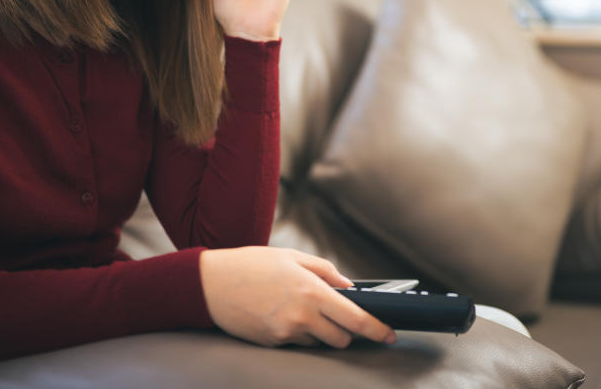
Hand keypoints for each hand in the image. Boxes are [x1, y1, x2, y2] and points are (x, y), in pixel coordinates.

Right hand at [198, 246, 397, 347]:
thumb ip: (325, 271)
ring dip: (321, 331)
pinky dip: (299, 333)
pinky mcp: (273, 343)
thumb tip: (348, 287)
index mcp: (312, 291)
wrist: (210, 284)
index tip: (389, 334)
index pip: (355, 318)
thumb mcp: (292, 257)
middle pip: (341, 338)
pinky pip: (297, 343)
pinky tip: (283, 313)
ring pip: (320, 342)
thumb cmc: (251, 265)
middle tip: (338, 314)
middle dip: (346, 330)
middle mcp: (302, 316)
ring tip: (302, 307)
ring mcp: (286, 333)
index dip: (377, 329)